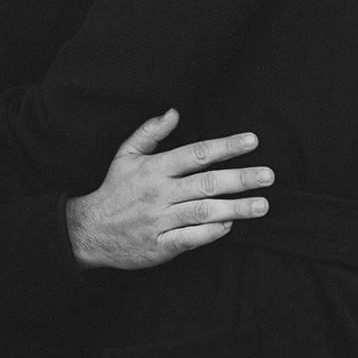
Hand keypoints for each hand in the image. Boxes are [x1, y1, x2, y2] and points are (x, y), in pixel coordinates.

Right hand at [64, 109, 273, 269]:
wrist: (88, 231)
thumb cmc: (114, 190)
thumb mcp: (126, 155)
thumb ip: (151, 132)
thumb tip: (174, 111)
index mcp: (154, 168)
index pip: (197, 153)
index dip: (226, 146)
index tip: (252, 141)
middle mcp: (159, 193)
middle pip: (206, 182)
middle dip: (240, 179)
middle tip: (269, 176)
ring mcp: (160, 220)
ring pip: (204, 211)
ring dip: (236, 208)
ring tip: (262, 205)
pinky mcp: (160, 245)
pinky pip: (191, 238)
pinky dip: (212, 232)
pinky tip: (230, 225)